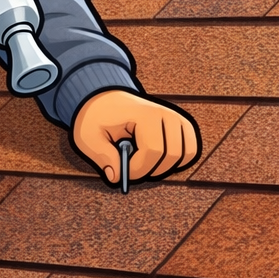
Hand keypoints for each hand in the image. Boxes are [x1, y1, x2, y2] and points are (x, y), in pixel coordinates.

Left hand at [72, 90, 199, 186]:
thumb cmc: (96, 116)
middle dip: (150, 170)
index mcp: (145, 114)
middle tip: (131, 168)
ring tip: (142, 160)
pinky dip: (176, 161)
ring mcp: (176, 119)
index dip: (138, 169)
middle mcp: (166, 114)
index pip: (153, 151)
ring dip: (163, 167)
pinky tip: (155, 159)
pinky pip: (189, 150)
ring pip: (184, 155)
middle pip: (171, 156)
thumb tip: (116, 176)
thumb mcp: (89, 136)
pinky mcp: (180, 126)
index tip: (122, 172)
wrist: (104, 100)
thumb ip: (103, 156)